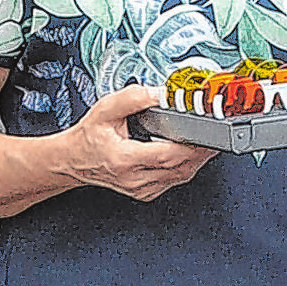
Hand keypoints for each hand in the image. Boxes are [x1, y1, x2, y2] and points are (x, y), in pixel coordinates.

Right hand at [62, 85, 213, 200]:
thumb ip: (134, 99)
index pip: (168, 155)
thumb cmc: (88, 138)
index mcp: (124, 159)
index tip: (207, 132)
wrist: (72, 161)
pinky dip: (186, 166)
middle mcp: (135, 178)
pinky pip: (175, 180)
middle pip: (181, 167)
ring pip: (182, 176)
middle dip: (201, 149)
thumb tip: (161, 93)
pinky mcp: (147, 192)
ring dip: (197, 158)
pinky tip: (186, 152)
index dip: (192, 144)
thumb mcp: (105, 110)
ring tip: (203, 139)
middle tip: (214, 132)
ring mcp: (143, 188)